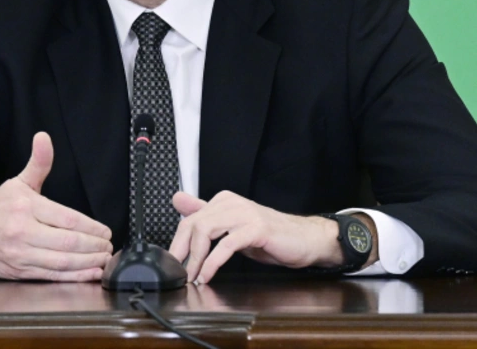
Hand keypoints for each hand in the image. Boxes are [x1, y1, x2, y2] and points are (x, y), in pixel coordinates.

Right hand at [0, 132, 112, 280]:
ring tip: (103, 259)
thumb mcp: (19, 182)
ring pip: (60, 262)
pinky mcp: (18, 271)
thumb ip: (39, 162)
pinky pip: (50, 276)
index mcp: (26, 207)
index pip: (66, 219)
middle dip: (93, 246)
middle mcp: (22, 231)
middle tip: (108, 246)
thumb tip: (44, 138)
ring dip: (87, 262)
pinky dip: (72, 276)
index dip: (90, 227)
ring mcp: (19, 254)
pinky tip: (87, 272)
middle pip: (67, 242)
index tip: (105, 231)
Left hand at [168, 190, 350, 283]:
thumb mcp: (232, 228)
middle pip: (193, 224)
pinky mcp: (256, 228)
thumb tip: (178, 200)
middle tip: (177, 273)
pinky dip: (212, 263)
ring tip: (191, 277)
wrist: (305, 240)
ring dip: (195, 259)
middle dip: (180, 251)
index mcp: (224, 201)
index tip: (171, 263)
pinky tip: (208, 276)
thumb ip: (206, 215)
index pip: (189, 219)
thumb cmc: (270, 237)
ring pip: (206, 231)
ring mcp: (244, 214)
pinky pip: (226, 245)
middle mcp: (232, 203)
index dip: (176, 243)